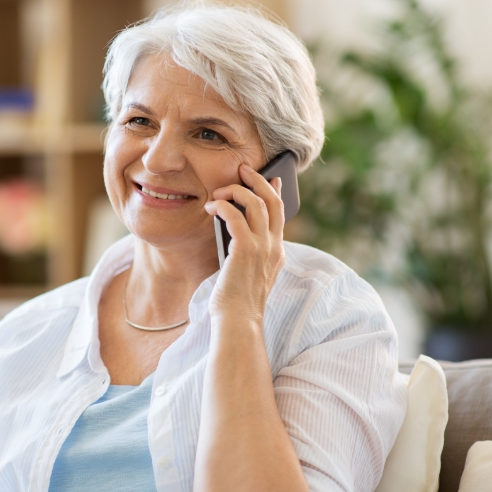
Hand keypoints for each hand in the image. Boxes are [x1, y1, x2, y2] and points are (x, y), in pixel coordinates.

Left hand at [204, 163, 285, 325]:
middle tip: (242, 169)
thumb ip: (247, 252)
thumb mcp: (246, 273)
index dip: (275, 193)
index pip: (280, 214)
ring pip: (256, 203)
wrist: (238, 322)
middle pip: (272, 201)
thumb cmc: (236, 301)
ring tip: (219, 191)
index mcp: (277, 253)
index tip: (273, 179)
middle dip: (258, 180)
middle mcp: (274, 247)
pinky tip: (211, 208)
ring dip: (236, 191)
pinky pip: (235, 216)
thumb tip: (234, 228)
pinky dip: (223, 206)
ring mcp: (262, 248)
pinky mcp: (246, 250)